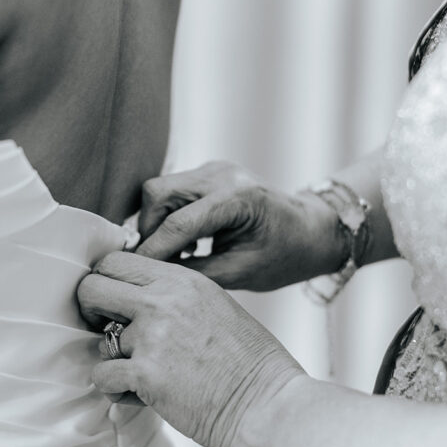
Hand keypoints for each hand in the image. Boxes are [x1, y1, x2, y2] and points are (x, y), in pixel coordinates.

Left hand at [77, 252, 304, 446]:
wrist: (267, 403)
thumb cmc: (248, 363)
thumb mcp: (214, 305)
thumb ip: (173, 296)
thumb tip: (132, 300)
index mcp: (181, 280)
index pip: (116, 261)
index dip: (105, 282)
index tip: (111, 303)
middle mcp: (163, 301)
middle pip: (91, 288)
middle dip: (91, 312)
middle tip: (108, 333)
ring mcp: (152, 336)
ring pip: (99, 343)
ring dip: (116, 362)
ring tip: (146, 377)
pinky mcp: (146, 373)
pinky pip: (102, 377)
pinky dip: (117, 391)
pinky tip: (142, 396)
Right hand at [137, 161, 341, 290]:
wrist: (312, 230)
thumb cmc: (286, 254)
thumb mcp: (243, 274)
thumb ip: (196, 272)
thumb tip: (154, 276)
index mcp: (238, 198)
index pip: (179, 223)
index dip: (152, 250)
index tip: (134, 274)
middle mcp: (222, 175)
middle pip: (158, 193)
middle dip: (147, 231)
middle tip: (155, 264)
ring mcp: (214, 169)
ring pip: (160, 191)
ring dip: (156, 224)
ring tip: (174, 257)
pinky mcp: (209, 175)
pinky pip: (173, 193)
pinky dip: (168, 218)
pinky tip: (185, 245)